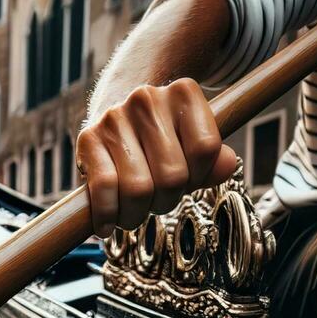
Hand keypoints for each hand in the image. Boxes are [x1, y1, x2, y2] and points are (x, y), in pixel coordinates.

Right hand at [78, 77, 239, 235]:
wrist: (114, 114)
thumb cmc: (160, 139)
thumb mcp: (192, 143)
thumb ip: (213, 159)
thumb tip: (228, 165)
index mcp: (184, 93)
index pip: (206, 148)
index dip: (199, 176)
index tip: (188, 180)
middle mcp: (148, 99)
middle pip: (172, 175)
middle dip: (166, 201)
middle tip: (157, 201)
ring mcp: (115, 117)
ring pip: (138, 188)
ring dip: (137, 214)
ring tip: (134, 212)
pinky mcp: (88, 137)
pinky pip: (104, 188)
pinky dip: (107, 215)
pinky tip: (107, 224)